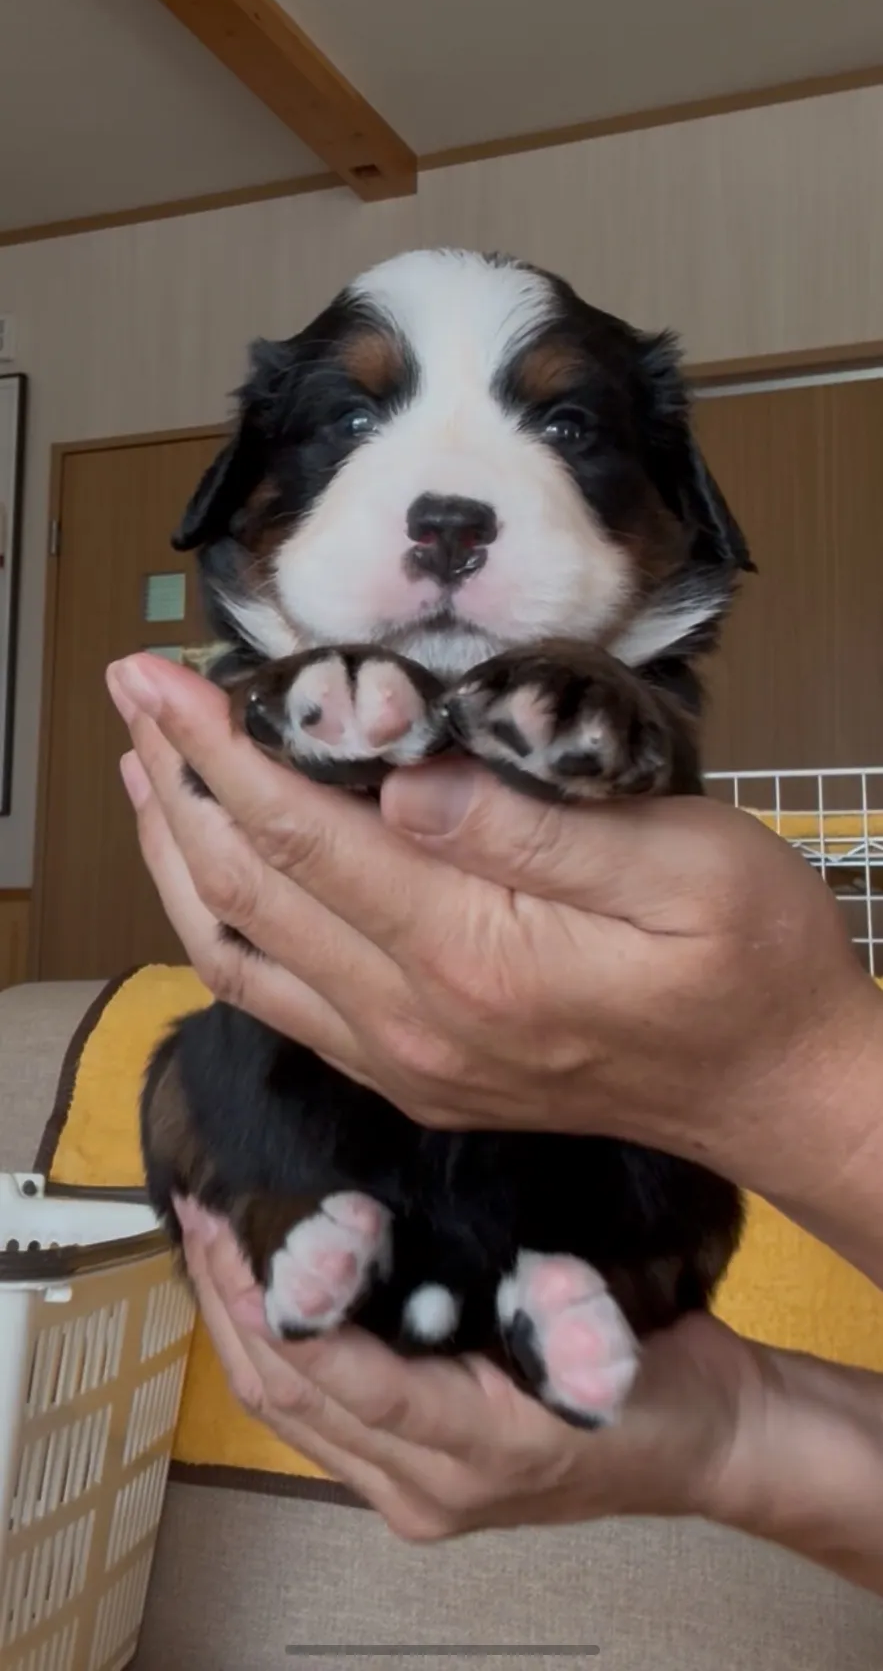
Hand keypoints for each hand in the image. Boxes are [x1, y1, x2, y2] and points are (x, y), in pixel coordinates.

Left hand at [107, 654, 882, 1272]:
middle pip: (246, 890)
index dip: (217, 749)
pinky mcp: (412, 1075)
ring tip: (147, 766)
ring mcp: (405, 1060)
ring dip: (178, 854)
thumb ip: (535, 826)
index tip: (162, 676)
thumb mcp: (685, 865)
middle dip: (176, 780)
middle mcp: (414, 1022)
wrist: (779, 1094)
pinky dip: (222, 923)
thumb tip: (404, 781)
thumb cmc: (752, 967)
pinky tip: (213, 870)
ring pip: (238, 953)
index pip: (301, 836)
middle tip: (135, 693)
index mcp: (473, 956)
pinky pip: (279, 1000)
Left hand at [172, 1199, 748, 1540]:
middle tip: (202, 1208)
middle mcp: (426, 1488)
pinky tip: (252, 1287)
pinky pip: (311, 1417)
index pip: (352, 1383)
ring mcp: (410, 1490)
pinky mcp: (404, 1473)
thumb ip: (545, 1304)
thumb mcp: (607, 1334)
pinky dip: (270, 1349)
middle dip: (232, 1302)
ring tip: (207, 1234)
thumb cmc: (664, 1387)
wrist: (707, 1448)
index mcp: (478, 1453)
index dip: (296, 1307)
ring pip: (283, 1412)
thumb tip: (460, 1249)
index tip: (259, 1227)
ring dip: (235, 1322)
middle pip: (290, 1399)